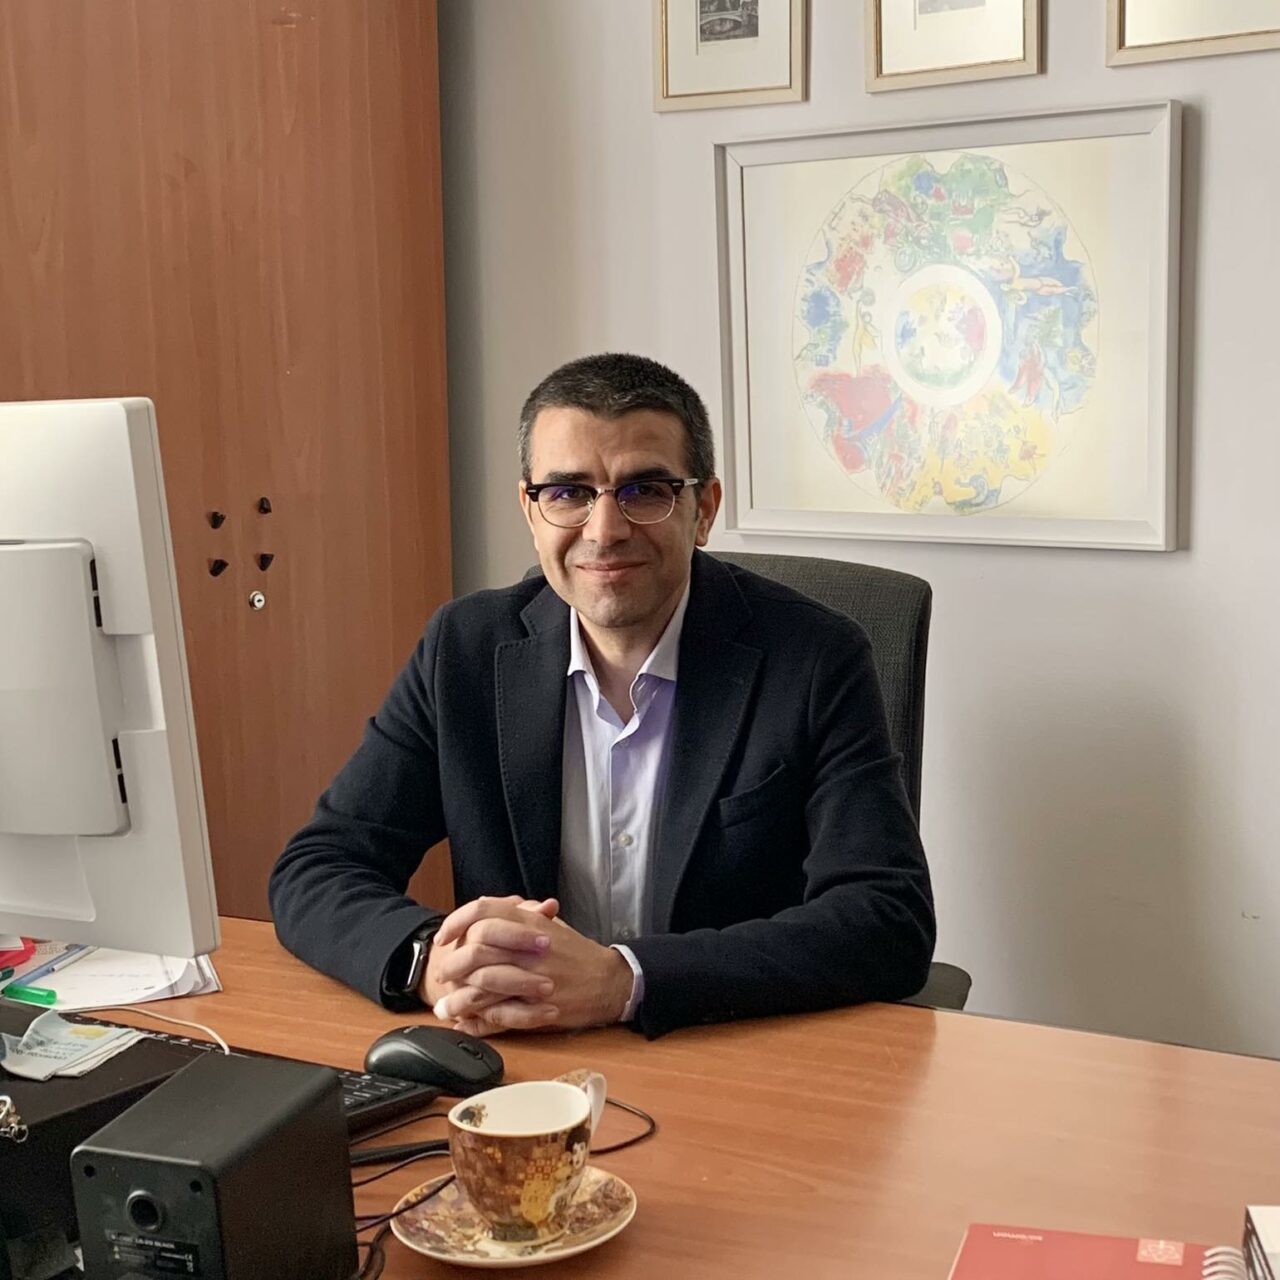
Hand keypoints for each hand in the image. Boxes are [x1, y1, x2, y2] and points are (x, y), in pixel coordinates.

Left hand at [434, 908, 634, 1034]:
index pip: (483, 911)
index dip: (457, 922)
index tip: (443, 937)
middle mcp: (528, 948)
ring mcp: (532, 979)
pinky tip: (465, 1025)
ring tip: (444, 1008)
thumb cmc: (576, 953)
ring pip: (482, 988)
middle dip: (452, 966)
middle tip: (442, 975)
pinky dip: (478, 1023)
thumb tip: (484, 915)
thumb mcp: (550, 925)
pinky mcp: (537, 1009)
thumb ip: (520, 916)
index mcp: (530, 923)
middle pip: (475, 951)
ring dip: (458, 1000)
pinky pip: (499, 1016)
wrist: (608, 981)